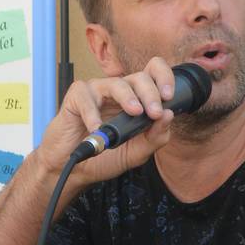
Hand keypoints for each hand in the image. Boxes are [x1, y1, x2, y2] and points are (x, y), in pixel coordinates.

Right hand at [37, 56, 175, 190]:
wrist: (75, 169)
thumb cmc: (104, 156)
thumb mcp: (136, 153)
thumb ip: (154, 138)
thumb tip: (168, 116)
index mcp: (136, 100)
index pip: (153, 75)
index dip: (164, 78)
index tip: (168, 98)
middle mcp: (118, 92)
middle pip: (140, 77)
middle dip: (151, 94)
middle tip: (154, 112)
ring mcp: (97, 92)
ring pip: (117, 84)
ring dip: (128, 98)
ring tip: (135, 113)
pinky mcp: (77, 97)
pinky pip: (87, 98)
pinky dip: (93, 114)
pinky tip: (97, 129)